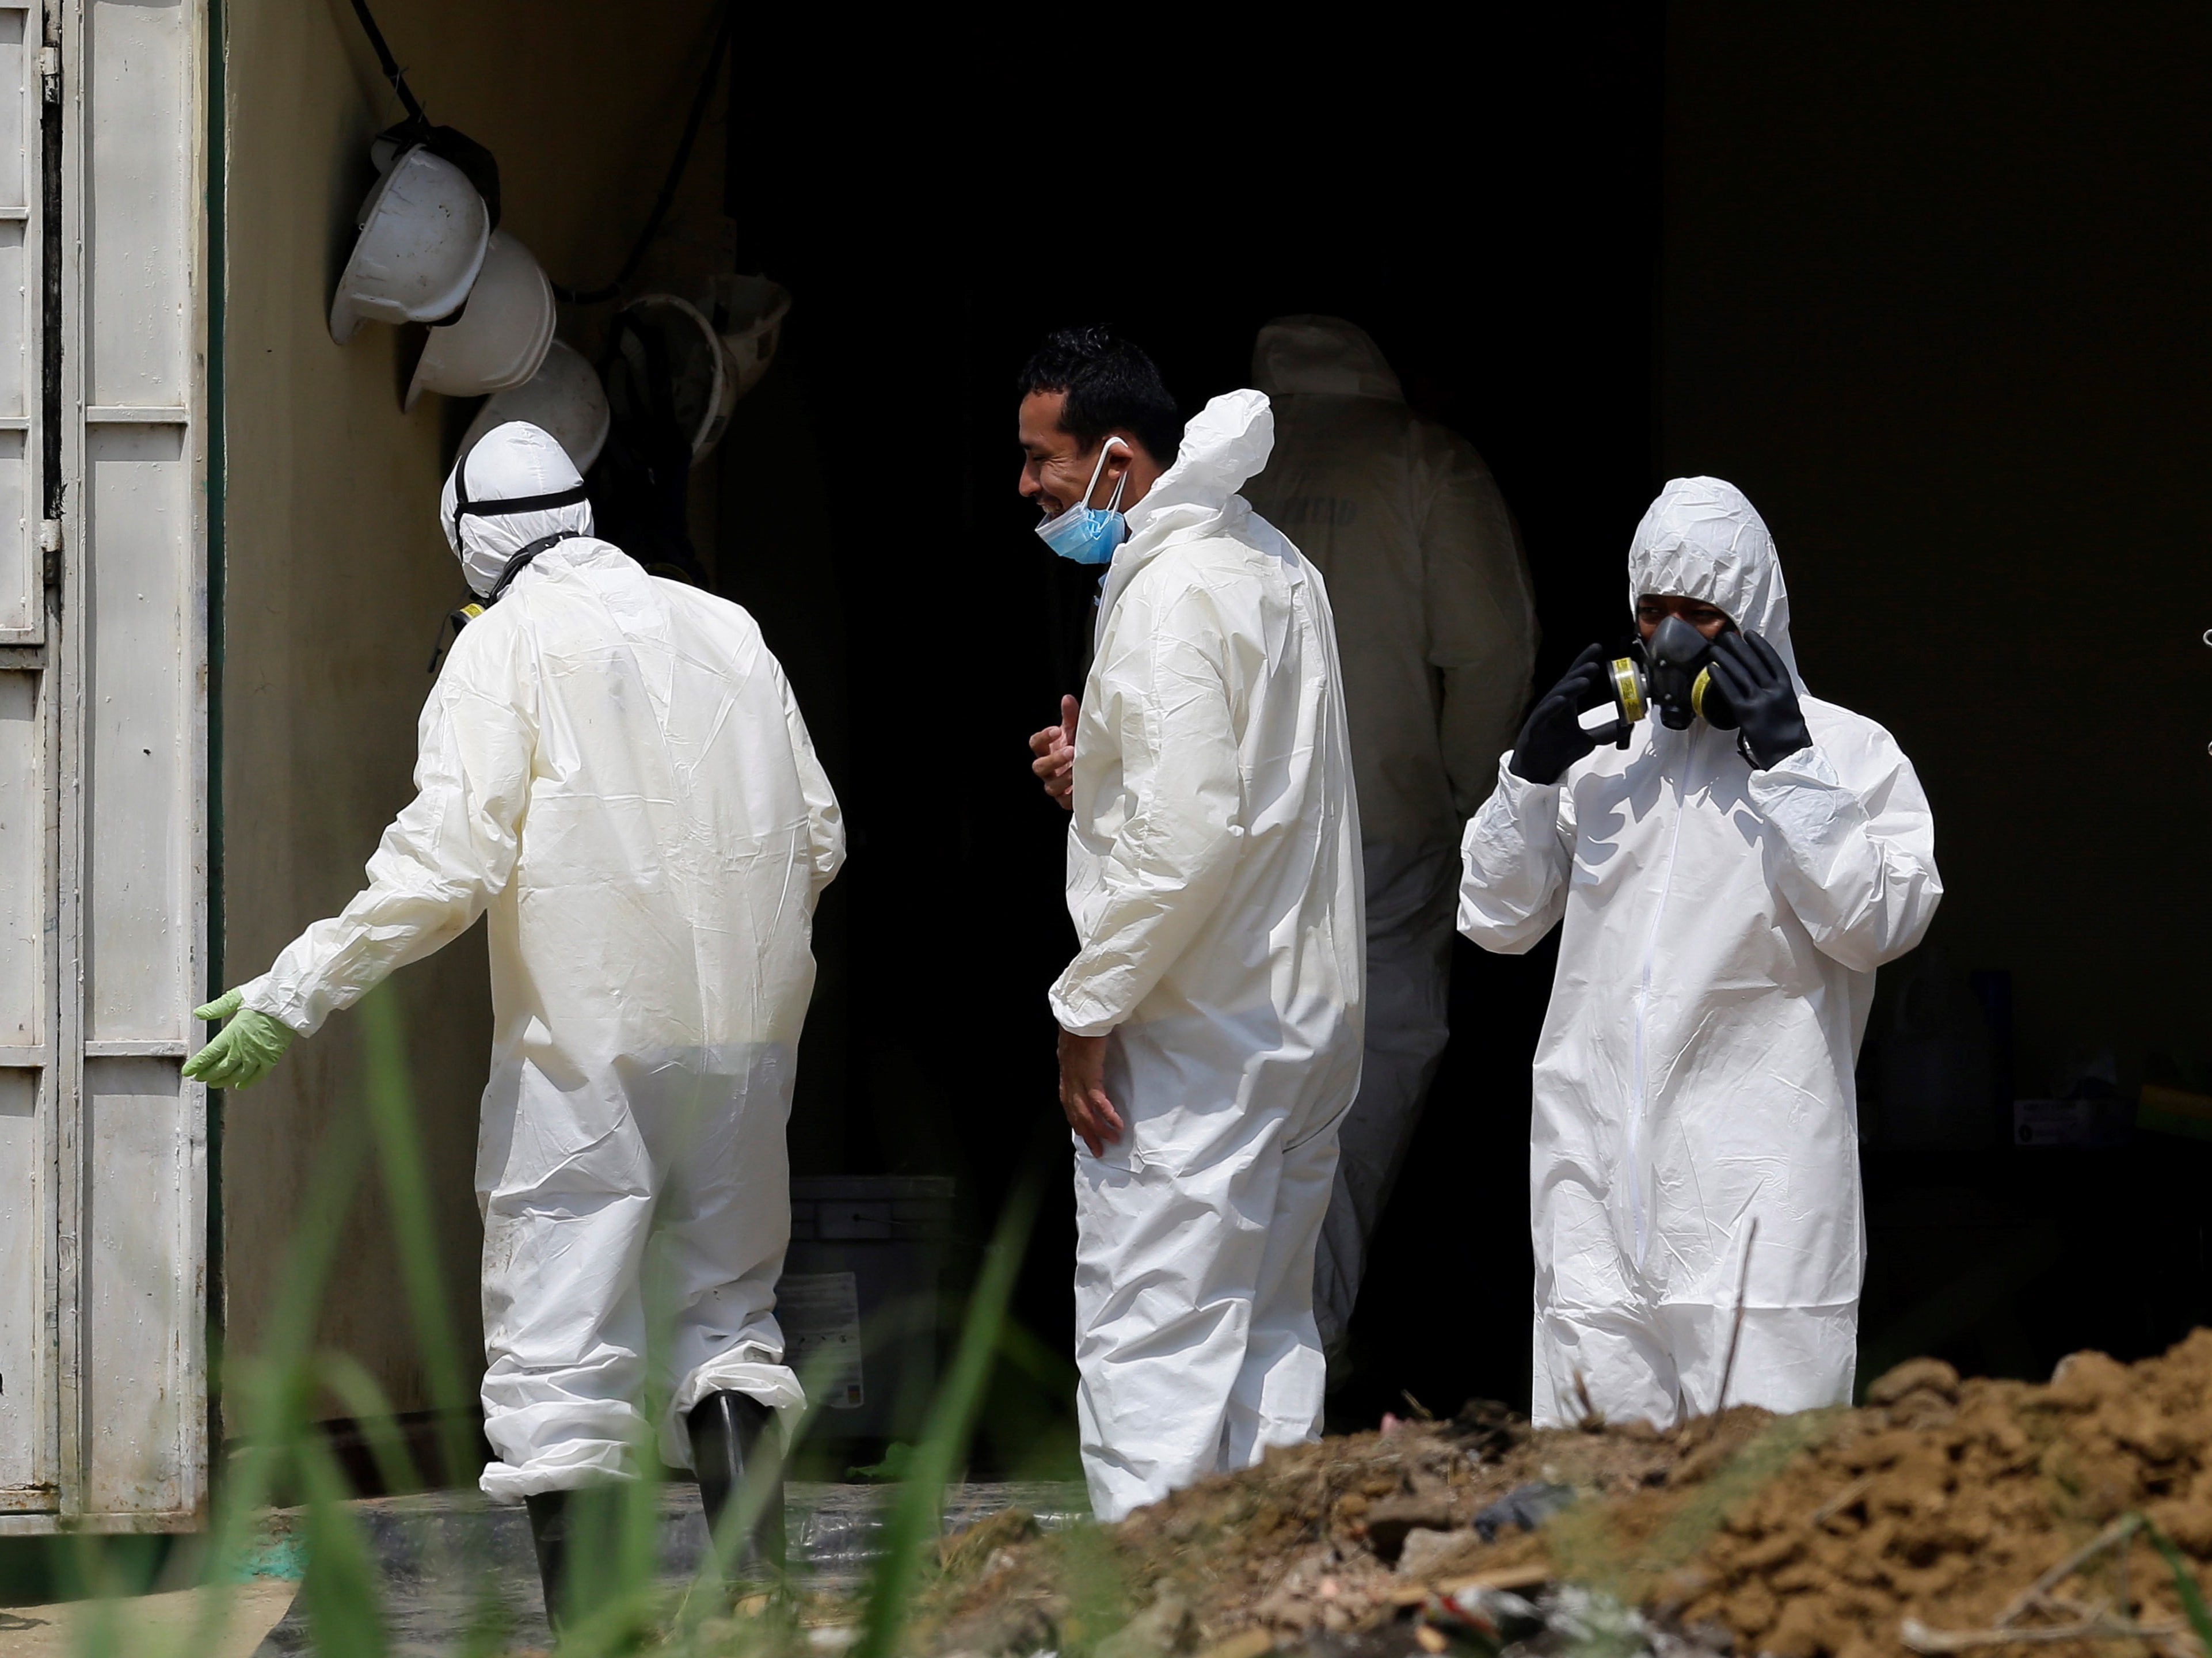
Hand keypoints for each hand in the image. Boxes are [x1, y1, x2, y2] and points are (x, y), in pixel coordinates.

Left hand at [184, 989, 296, 1090]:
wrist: (291, 1002)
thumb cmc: (266, 997)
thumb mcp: (237, 997)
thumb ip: (217, 1008)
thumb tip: (199, 1013)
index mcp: (231, 1034)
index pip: (209, 1055)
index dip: (197, 1065)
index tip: (188, 1071)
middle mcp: (242, 1049)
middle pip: (220, 1068)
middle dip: (207, 1074)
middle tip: (199, 1078)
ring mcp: (257, 1055)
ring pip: (236, 1075)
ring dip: (223, 1081)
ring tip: (214, 1084)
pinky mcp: (271, 1058)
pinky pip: (258, 1076)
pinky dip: (247, 1083)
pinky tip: (239, 1085)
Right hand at [1028, 694, 1076, 810]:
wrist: (1094, 768)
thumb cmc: (1079, 746)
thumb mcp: (1075, 730)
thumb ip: (1071, 716)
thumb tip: (1068, 698)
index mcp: (1046, 750)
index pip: (1035, 743)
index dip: (1043, 737)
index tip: (1056, 730)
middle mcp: (1047, 769)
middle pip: (1038, 767)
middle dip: (1053, 759)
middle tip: (1070, 750)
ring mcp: (1054, 785)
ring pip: (1050, 787)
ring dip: (1063, 778)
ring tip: (1077, 770)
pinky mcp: (1064, 800)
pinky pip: (1063, 801)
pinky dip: (1070, 796)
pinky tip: (1079, 788)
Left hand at [1057, 1028, 1123, 1155]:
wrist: (1080, 1014)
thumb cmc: (1082, 1026)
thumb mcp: (1078, 1047)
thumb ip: (1081, 1059)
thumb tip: (1087, 1064)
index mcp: (1066, 1074)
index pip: (1068, 1105)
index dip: (1077, 1123)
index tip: (1085, 1136)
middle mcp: (1069, 1080)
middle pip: (1076, 1114)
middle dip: (1088, 1134)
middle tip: (1099, 1150)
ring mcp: (1077, 1078)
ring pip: (1085, 1111)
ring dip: (1099, 1128)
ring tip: (1112, 1140)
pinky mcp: (1088, 1073)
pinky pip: (1097, 1100)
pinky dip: (1107, 1113)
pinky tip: (1116, 1123)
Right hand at [1507, 644, 1611, 784]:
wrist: (1538, 773)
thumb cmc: (1557, 753)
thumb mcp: (1588, 740)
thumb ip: (1606, 731)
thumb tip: (1628, 725)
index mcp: (1565, 706)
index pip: (1576, 679)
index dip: (1585, 663)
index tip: (1598, 649)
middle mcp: (1553, 706)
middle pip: (1567, 683)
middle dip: (1579, 670)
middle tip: (1594, 662)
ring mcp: (1542, 716)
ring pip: (1556, 696)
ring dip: (1570, 687)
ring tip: (1584, 679)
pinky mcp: (1534, 729)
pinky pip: (1543, 715)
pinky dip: (1552, 707)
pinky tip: (1562, 701)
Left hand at [1708, 632, 1812, 768]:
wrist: (1788, 755)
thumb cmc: (1790, 736)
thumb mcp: (1789, 708)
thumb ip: (1777, 694)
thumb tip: (1764, 684)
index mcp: (1786, 689)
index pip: (1771, 660)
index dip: (1759, 646)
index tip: (1750, 635)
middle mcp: (1773, 691)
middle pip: (1753, 663)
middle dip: (1738, 647)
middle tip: (1726, 637)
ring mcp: (1759, 701)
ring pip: (1740, 673)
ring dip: (1726, 658)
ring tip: (1715, 648)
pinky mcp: (1745, 713)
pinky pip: (1730, 691)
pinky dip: (1720, 677)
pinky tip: (1712, 669)